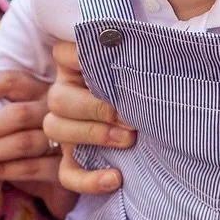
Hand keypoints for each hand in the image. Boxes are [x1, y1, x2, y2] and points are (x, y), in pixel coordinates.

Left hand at [0, 68, 74, 217]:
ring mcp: (65, 138)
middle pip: (18, 113)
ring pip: (24, 142)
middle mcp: (55, 111)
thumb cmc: (23, 139)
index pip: (10, 80)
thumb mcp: (7, 117)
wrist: (53, 176)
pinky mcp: (64, 166)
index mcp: (40, 90)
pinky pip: (32, 167)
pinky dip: (6, 170)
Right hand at [44, 39, 135, 196]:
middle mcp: (66, 95)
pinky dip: (90, 179)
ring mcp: (66, 129)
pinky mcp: (72, 161)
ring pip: (56, 130)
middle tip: (129, 116)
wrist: (164, 123)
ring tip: (128, 140)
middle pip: (57, 99)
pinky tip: (116, 177)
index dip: (81, 55)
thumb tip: (141, 40)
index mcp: (79, 67)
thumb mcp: (142, 66)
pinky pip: (67, 174)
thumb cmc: (150, 85)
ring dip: (93, 135)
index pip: (62, 53)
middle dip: (95, 108)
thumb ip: (136, 55)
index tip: (112, 55)